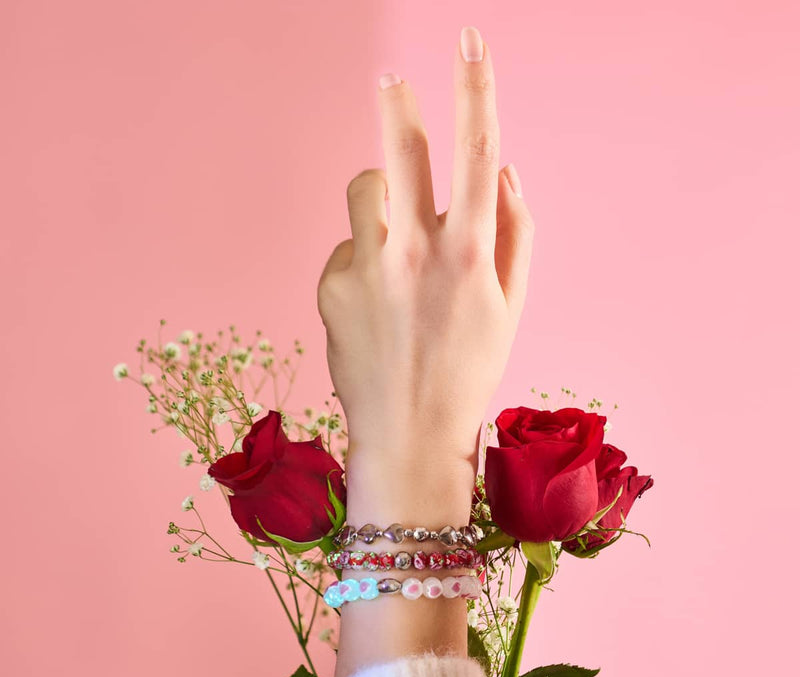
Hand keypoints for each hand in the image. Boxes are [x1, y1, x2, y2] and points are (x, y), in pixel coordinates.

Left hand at [317, 26, 534, 479]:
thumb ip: (515, 233)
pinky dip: (361, 258)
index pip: (476, 151)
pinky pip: (346, 246)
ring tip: (394, 242)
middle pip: (401, 150)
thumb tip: (505, 171)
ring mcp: (368, 269)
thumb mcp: (510, 307)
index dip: (475, 87)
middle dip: (397, 102)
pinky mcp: (331, 288)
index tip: (470, 41)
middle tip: (390, 77)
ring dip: (381, 197)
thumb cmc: (469, 370)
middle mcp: (416, 253)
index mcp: (470, 254)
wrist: (408, 433)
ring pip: (364, 190)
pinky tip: (373, 303)